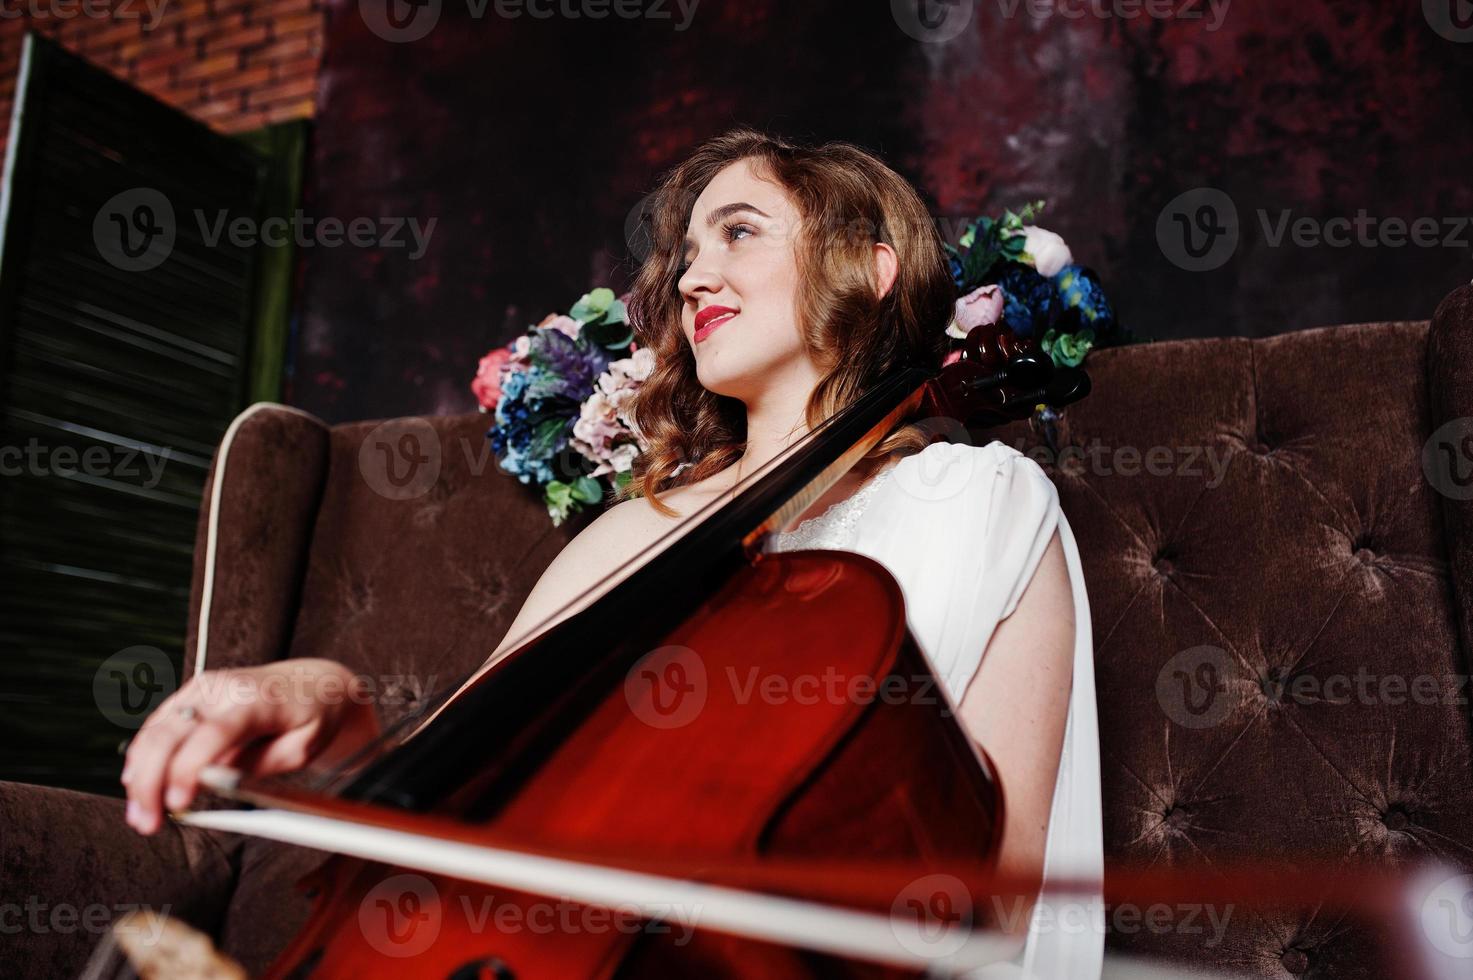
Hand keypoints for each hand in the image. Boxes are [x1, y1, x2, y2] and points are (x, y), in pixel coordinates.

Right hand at [121, 658, 381, 834]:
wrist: (312, 683)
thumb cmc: (312, 717)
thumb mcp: (302, 748)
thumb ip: (259, 765)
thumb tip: (213, 783)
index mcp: (257, 699)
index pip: (214, 733)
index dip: (190, 769)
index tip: (175, 804)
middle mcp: (223, 688)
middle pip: (171, 732)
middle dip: (151, 781)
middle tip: (147, 823)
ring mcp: (201, 688)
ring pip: (155, 730)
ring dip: (139, 775)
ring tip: (140, 816)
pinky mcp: (189, 695)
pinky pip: (156, 726)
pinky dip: (143, 757)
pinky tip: (137, 785)